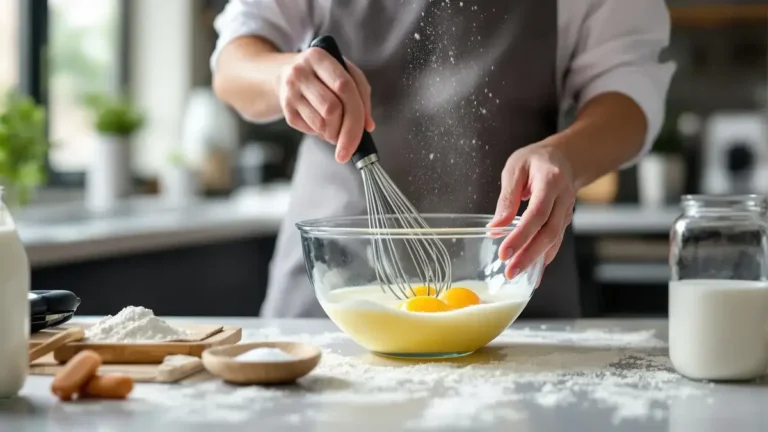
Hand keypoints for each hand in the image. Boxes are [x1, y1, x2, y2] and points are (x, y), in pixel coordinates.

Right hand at [276, 48, 374, 162]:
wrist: (283, 74)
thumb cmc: (322, 74)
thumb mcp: (344, 72)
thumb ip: (361, 93)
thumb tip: (368, 125)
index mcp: (319, 57)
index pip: (344, 87)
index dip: (357, 113)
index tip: (366, 133)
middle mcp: (300, 72)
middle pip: (332, 108)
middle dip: (346, 130)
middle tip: (352, 139)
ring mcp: (290, 92)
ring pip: (321, 123)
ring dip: (334, 133)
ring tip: (337, 128)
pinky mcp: (286, 111)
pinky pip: (310, 130)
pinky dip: (322, 133)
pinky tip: (323, 124)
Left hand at [487, 142, 576, 284]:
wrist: (566, 157)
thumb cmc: (536, 160)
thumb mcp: (516, 168)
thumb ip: (507, 197)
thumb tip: (496, 228)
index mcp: (550, 181)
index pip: (537, 213)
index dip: (521, 235)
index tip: (504, 252)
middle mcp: (563, 198)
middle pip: (549, 232)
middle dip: (529, 255)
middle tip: (510, 272)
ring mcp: (567, 211)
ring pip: (554, 240)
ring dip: (536, 260)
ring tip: (516, 274)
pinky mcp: (564, 220)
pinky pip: (556, 241)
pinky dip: (544, 258)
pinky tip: (533, 272)